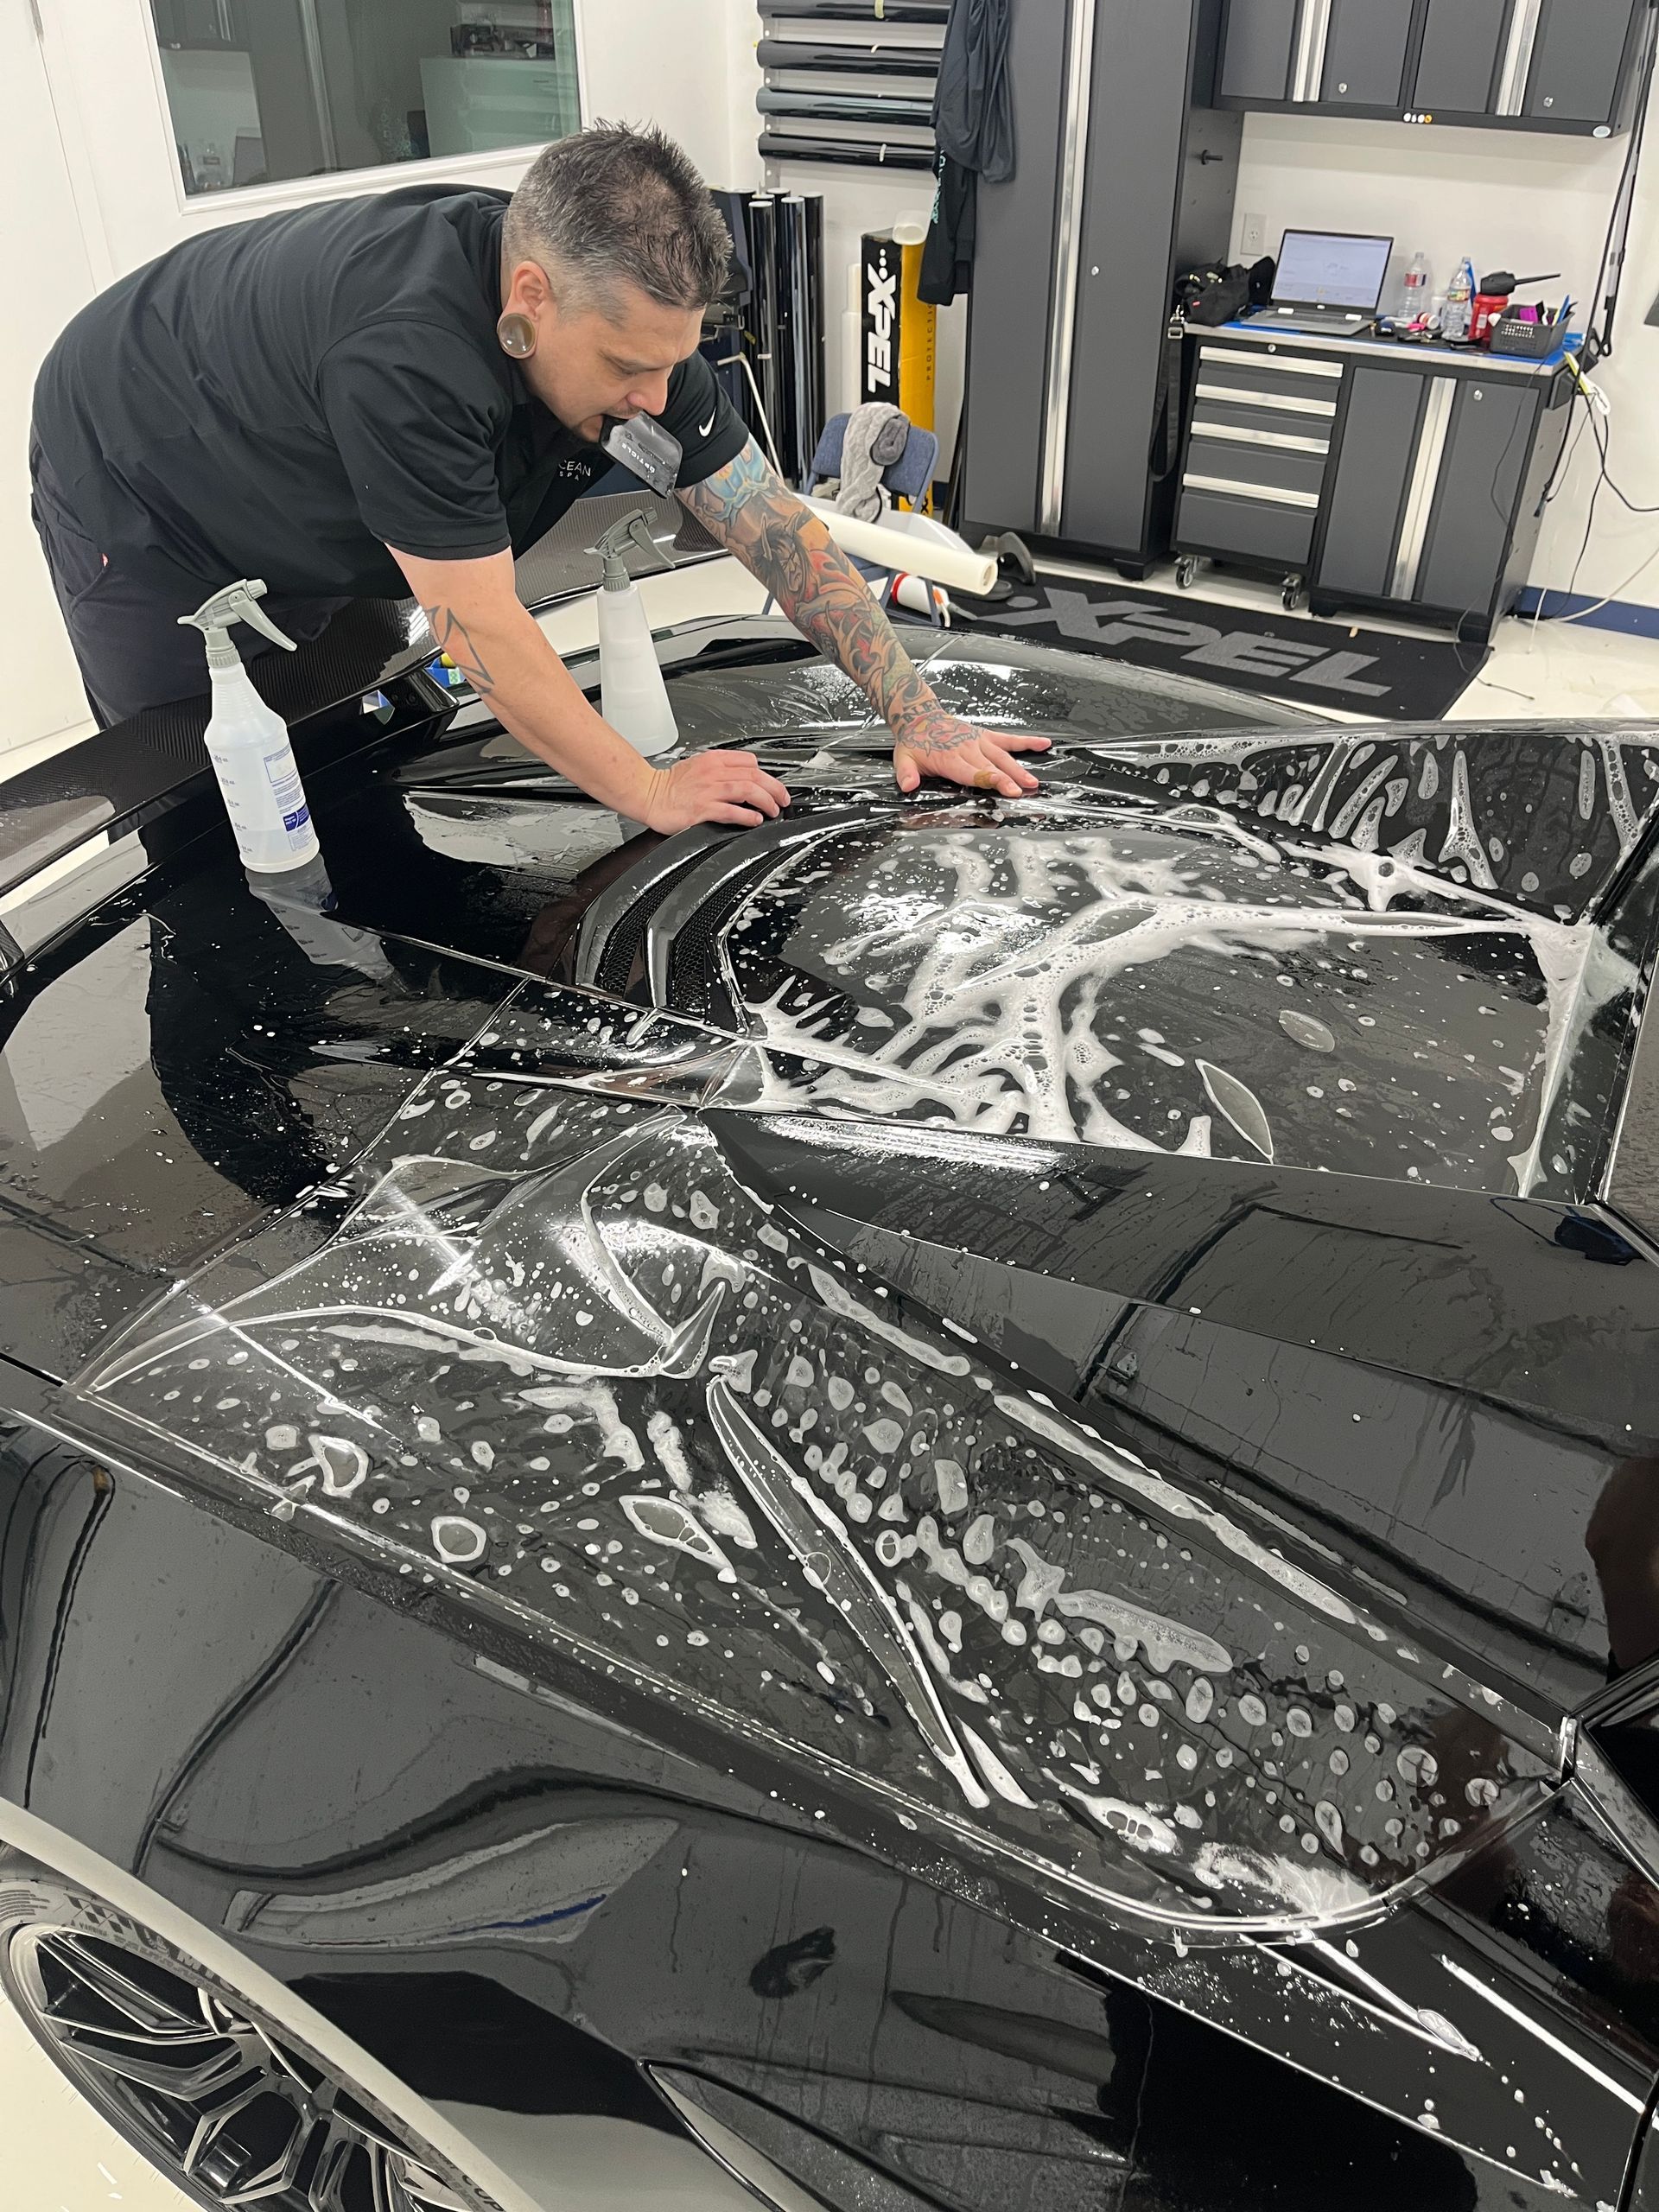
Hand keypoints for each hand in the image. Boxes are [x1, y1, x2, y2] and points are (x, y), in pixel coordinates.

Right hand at [640, 749, 791, 833]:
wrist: (647, 794)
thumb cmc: (670, 785)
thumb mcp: (697, 766)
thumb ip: (719, 769)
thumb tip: (741, 779)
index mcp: (713, 760)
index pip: (749, 762)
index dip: (766, 775)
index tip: (772, 786)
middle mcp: (713, 773)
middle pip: (754, 775)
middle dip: (774, 788)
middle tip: (782, 800)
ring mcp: (709, 790)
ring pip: (748, 789)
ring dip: (766, 801)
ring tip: (773, 810)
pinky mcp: (703, 808)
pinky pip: (732, 810)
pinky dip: (748, 815)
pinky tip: (755, 820)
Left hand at [892, 712, 1049, 798]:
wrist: (921, 717)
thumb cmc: (916, 742)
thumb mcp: (903, 758)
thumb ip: (906, 773)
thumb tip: (908, 785)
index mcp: (950, 758)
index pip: (971, 771)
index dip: (987, 778)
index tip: (1001, 784)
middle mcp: (968, 749)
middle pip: (991, 766)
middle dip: (1007, 779)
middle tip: (1022, 790)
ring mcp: (980, 742)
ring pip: (1003, 756)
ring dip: (1019, 768)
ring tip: (1033, 780)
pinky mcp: (987, 736)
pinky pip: (1010, 739)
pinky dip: (1027, 742)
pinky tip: (1044, 744)